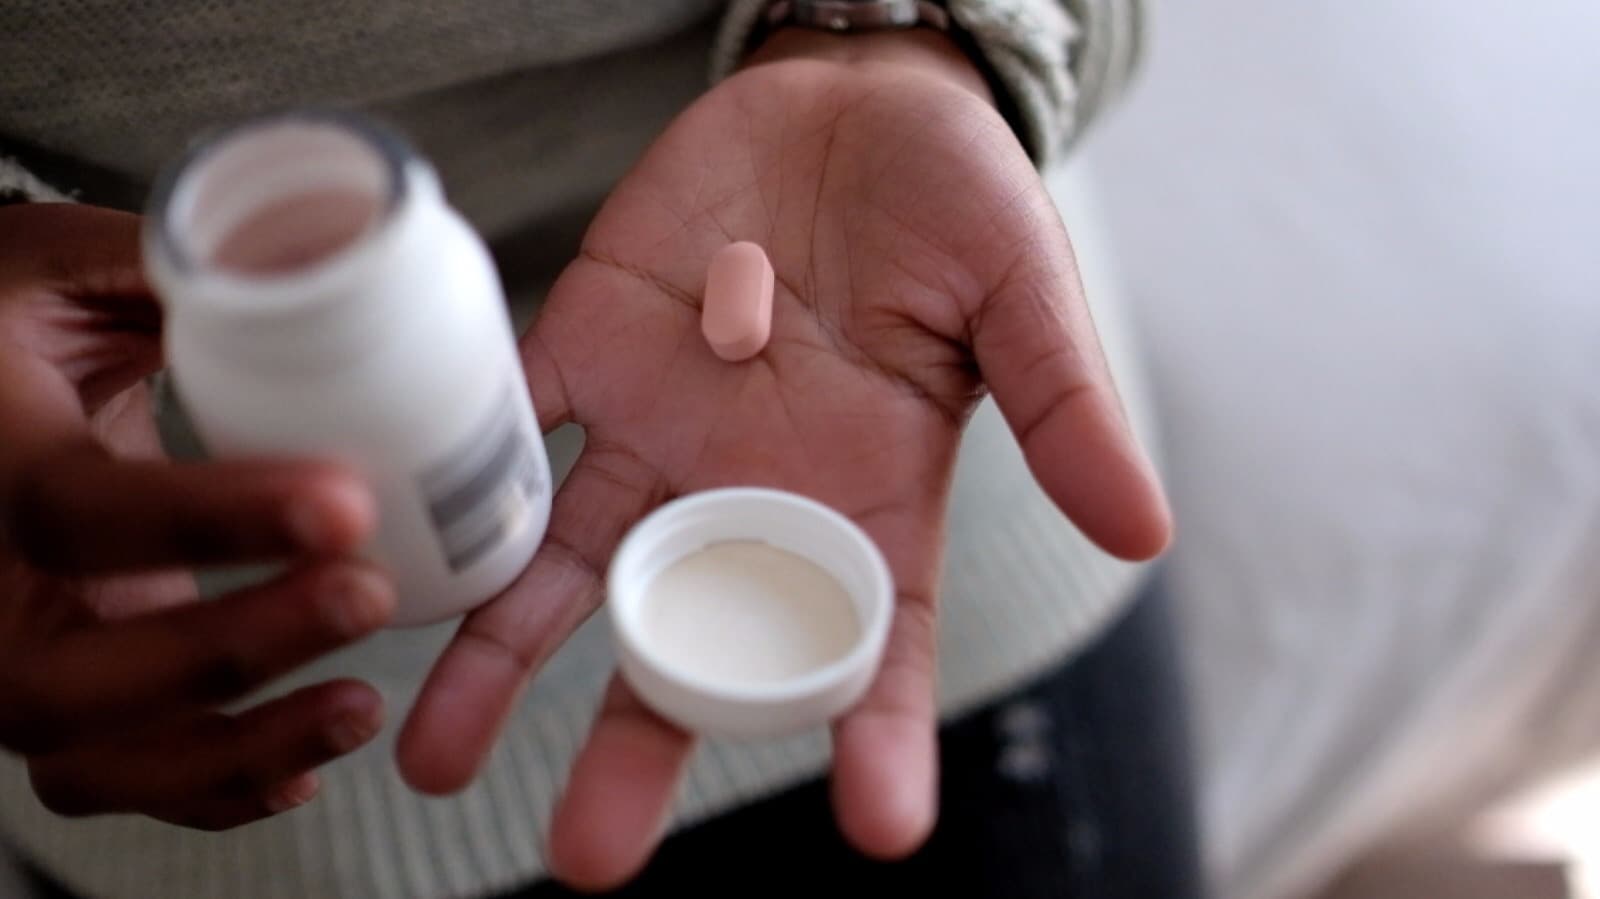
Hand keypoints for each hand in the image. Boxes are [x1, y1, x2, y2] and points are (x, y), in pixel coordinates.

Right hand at [0, 204, 394, 829]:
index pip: (83, 512)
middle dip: (232, 649)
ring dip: (235, 751)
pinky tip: (306, 761)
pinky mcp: (58, 689)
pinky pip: (113, 777)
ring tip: (358, 706)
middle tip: (366, 594)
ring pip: (91, 755)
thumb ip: (170, 271)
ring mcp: (7, 652)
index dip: (217, 519)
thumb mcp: (57, 269)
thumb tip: (314, 272)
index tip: (346, 503)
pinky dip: (211, 787)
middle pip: (74, 674)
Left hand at [397, 27, 1170, 886]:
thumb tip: (1144, 531)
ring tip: (434, 759)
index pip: (873, 645)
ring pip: (574, 567)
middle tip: (588, 857)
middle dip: (637, 746)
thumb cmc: (958, 200)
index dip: (874, 738)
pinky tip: (411, 561)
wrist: (853, 98)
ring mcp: (661, 429)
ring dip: (504, 659)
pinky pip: (517, 419)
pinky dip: (467, 482)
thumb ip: (1060, 408)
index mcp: (868, 498)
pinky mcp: (589, 346)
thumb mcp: (1022, 293)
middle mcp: (751, 491)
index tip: (881, 829)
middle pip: (690, 645)